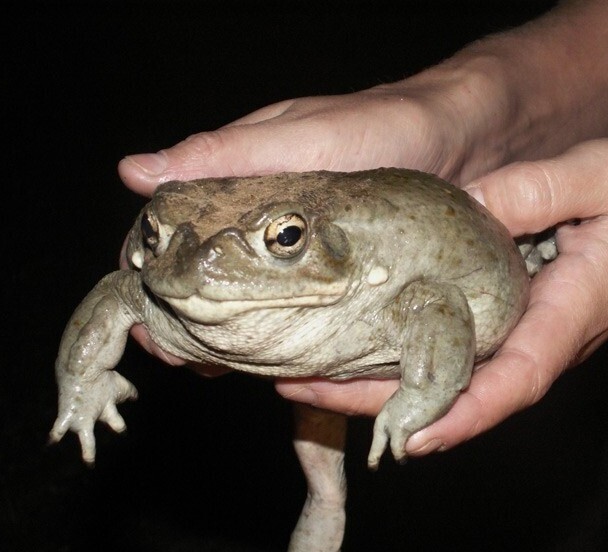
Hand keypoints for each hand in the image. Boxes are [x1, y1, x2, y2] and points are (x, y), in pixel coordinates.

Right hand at [119, 84, 486, 364]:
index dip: (154, 279)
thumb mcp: (304, 135)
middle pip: (212, 286)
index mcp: (245, 189)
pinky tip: (285, 371)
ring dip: (236, 344)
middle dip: (190, 324)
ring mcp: (311, 262)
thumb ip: (229, 154)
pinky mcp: (352, 286)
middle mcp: (271, 230)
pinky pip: (313, 324)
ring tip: (222, 371)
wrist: (474, 142)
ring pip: (258, 312)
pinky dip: (293, 346)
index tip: (144, 318)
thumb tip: (133, 172)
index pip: (178, 240)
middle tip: (182, 358)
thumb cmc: (385, 125)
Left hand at [278, 139, 607, 454]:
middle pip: (454, 394)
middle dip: (379, 404)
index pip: (510, 384)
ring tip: (299, 375)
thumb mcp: (605, 177)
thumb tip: (467, 207)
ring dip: (370, 387)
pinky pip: (441, 353)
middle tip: (301, 389)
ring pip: (439, 380)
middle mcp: (531, 344)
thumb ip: (541, 191)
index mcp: (562, 321)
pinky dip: (392, 360)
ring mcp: (511, 340)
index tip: (406, 437)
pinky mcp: (497, 325)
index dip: (459, 415)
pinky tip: (342, 346)